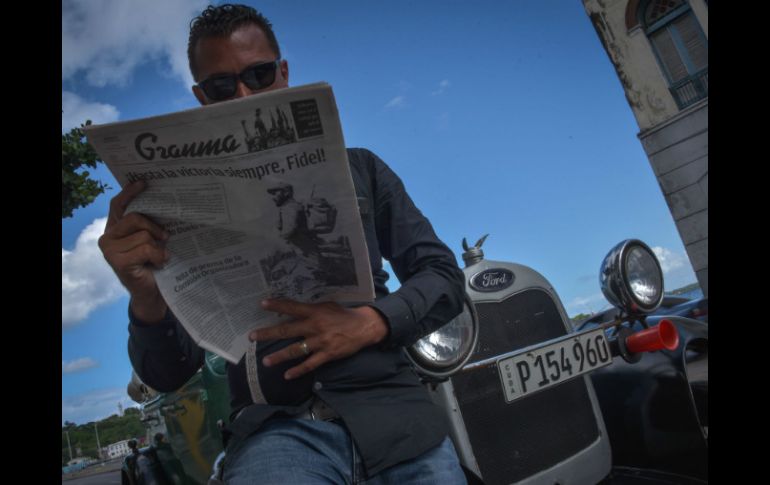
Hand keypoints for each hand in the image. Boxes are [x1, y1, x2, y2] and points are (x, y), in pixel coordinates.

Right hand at [98, 180, 169, 322]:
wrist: (152, 292)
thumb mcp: (152, 240)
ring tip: (160, 256)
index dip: (130, 192)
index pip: (119, 205)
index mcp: (115, 228)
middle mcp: (108, 236)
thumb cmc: (153, 264)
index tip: (144, 183)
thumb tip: (163, 203)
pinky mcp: (117, 260)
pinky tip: (158, 263)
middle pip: (135, 217)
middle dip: (154, 226)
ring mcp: (110, 249)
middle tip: (166, 237)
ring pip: (143, 234)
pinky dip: (158, 255)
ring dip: (158, 246)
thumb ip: (149, 224)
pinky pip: (145, 248)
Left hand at [250, 299, 389, 379]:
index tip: (262, 304)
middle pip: (287, 330)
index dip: (277, 305)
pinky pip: (310, 364)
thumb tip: (294, 309)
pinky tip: (287, 375)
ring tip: (266, 361)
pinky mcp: (327, 354)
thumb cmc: (343, 314)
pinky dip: (298, 370)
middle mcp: (315, 326)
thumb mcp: (327, 306)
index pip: (292, 307)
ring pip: (296, 350)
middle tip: (252, 336)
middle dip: (268, 333)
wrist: (364, 327)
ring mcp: (321, 342)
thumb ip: (312, 309)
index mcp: (315, 312)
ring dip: (279, 356)